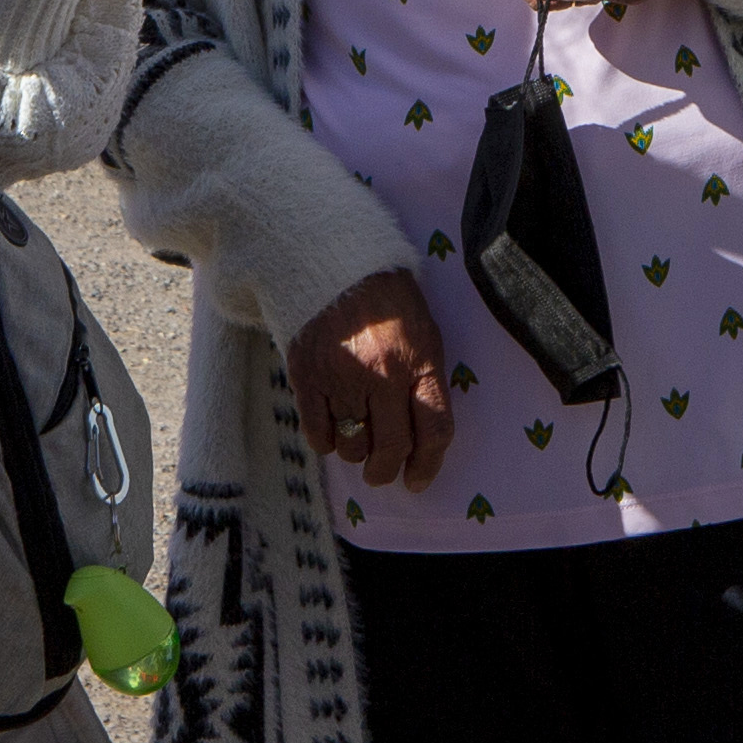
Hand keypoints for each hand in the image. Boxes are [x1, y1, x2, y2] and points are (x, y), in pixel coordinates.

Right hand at [288, 272, 453, 491]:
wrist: (335, 263)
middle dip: (386, 470)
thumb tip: (420, 441)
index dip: (428, 464)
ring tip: (355, 433)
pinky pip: (317, 434)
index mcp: (419, 361)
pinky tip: (330, 427)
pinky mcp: (307, 376)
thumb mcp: (423, 334)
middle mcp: (383, 374)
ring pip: (352, 445)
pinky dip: (325, 441)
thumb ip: (425, 383)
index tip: (417, 479)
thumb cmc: (387, 303)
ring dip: (355, 450)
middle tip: (381, 472)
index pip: (434, 429)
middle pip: (390, 448)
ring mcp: (342, 377)